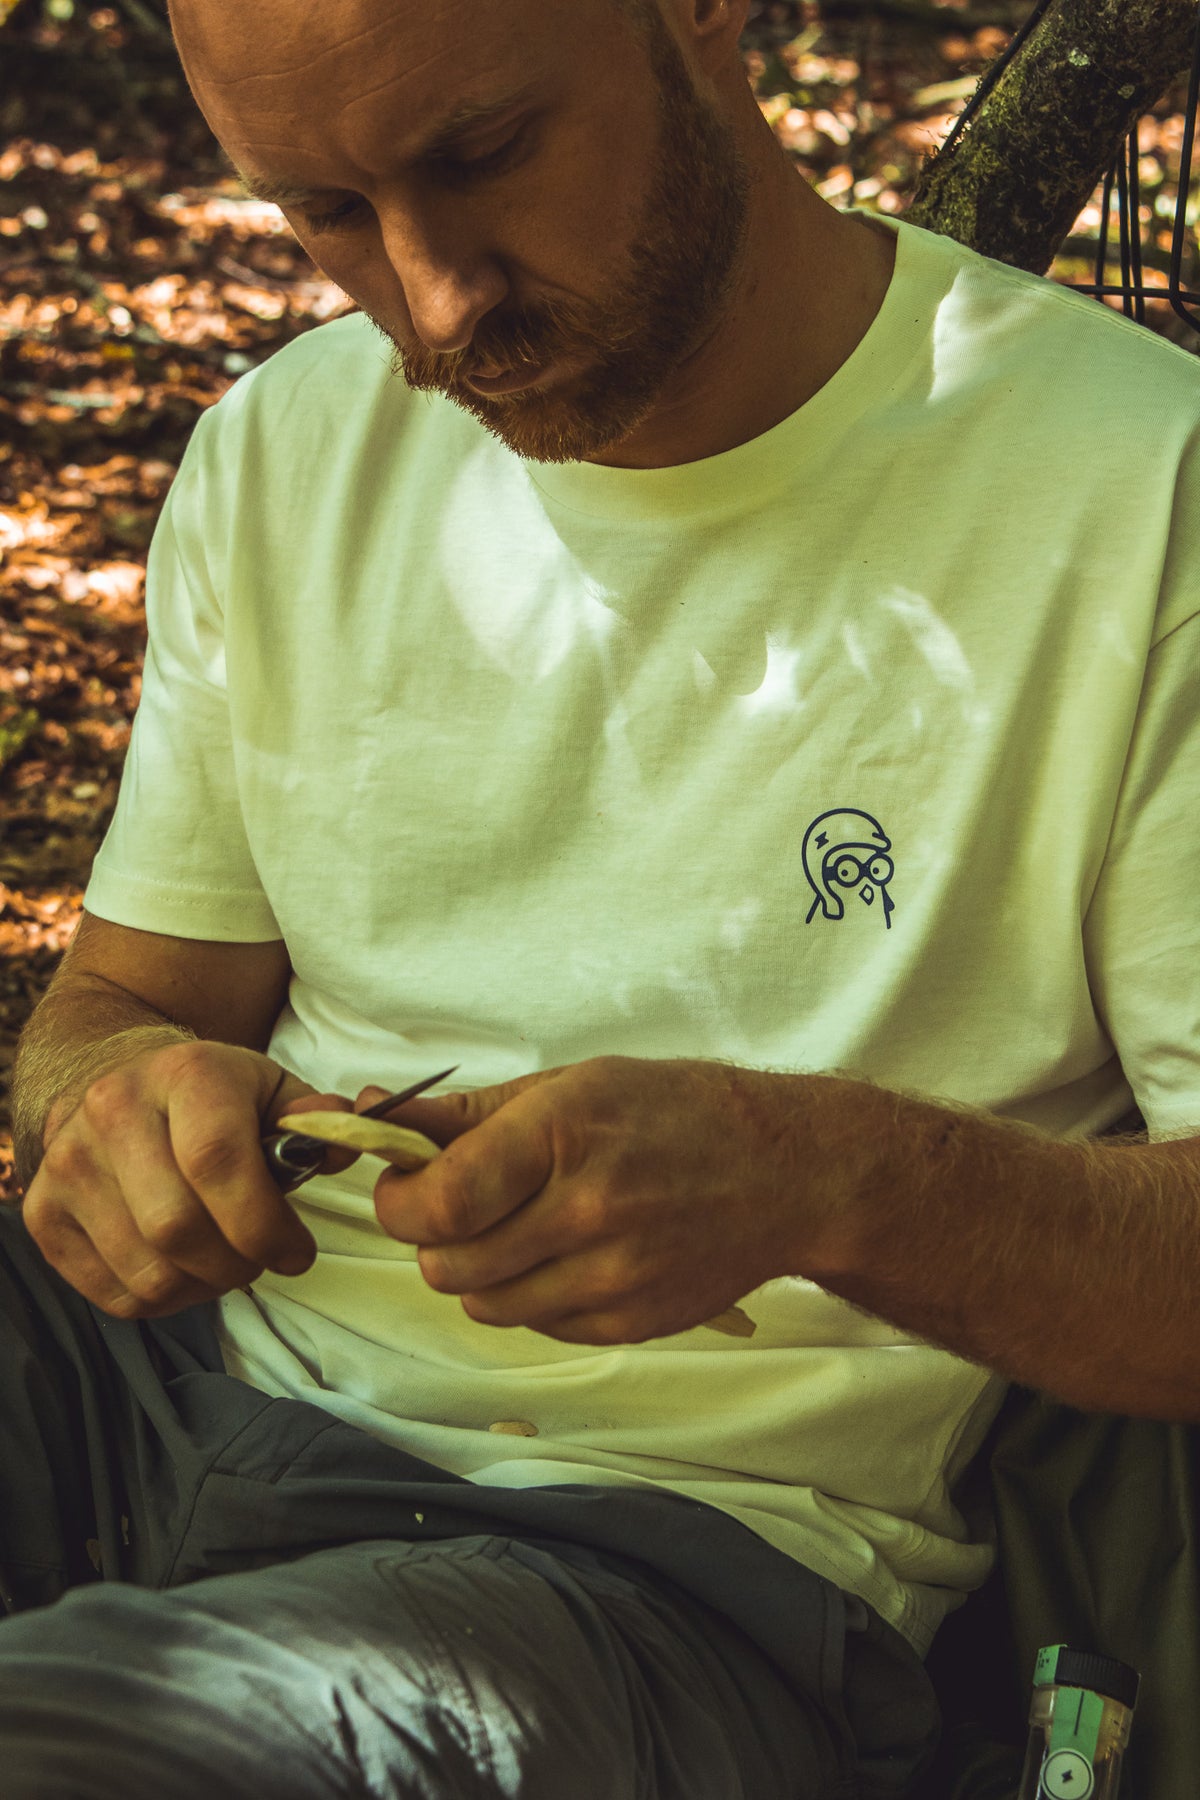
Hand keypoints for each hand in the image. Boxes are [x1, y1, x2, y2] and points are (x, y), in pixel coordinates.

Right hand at [24, 1039, 363, 1318]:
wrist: (118, 1079)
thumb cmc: (211, 1096)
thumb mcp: (272, 1089)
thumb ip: (318, 1119)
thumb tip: (343, 1142)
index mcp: (183, 1073)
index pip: (218, 1162)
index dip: (265, 1224)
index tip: (298, 1252)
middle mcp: (112, 1110)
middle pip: (177, 1228)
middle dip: (237, 1264)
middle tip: (260, 1260)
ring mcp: (68, 1163)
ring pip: (146, 1272)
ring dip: (202, 1288)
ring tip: (224, 1264)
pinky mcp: (44, 1213)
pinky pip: (112, 1294)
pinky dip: (161, 1301)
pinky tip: (182, 1270)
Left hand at [358, 1054, 817, 1344]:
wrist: (783, 1174)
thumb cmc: (674, 1114)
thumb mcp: (571, 1085)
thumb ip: (466, 1113)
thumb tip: (372, 1111)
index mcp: (562, 1134)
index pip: (439, 1202)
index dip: (400, 1202)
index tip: (405, 1187)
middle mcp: (586, 1211)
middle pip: (448, 1265)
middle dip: (433, 1239)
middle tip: (459, 1210)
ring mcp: (610, 1276)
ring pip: (483, 1305)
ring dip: (479, 1273)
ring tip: (517, 1231)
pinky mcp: (628, 1323)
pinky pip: (537, 1326)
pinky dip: (532, 1297)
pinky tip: (566, 1255)